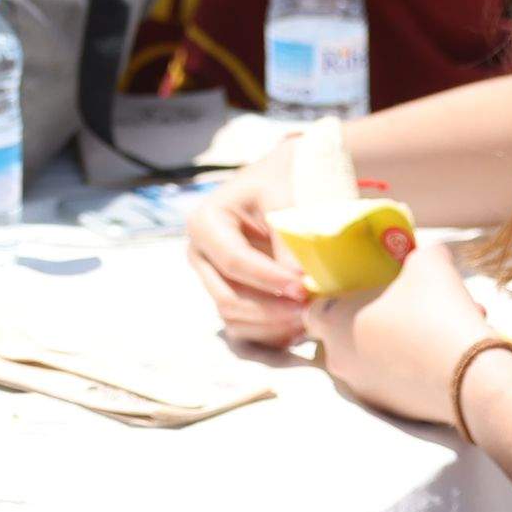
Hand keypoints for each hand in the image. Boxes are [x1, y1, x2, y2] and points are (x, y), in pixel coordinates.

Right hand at [184, 145, 310, 348]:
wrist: (284, 179)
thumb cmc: (284, 181)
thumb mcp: (284, 196)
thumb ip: (287, 237)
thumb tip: (298, 281)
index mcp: (205, 223)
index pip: (234, 261)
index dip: (268, 280)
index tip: (304, 288)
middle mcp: (200, 255)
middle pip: (228, 298)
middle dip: (270, 310)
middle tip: (311, 310)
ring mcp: (212, 279)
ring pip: (234, 319)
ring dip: (271, 326)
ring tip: (309, 318)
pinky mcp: (229, 295)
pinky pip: (244, 328)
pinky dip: (271, 333)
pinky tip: (300, 327)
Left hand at [301, 237, 491, 426]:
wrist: (470, 375)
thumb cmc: (436, 311)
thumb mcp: (429, 263)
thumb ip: (421, 253)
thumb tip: (430, 253)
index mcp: (332, 322)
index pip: (315, 310)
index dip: (336, 298)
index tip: (363, 290)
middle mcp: (339, 359)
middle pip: (352, 331)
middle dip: (383, 316)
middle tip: (416, 303)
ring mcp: (365, 388)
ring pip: (381, 354)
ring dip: (408, 338)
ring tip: (448, 322)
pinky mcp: (392, 410)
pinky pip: (400, 378)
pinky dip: (420, 363)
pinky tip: (454, 349)